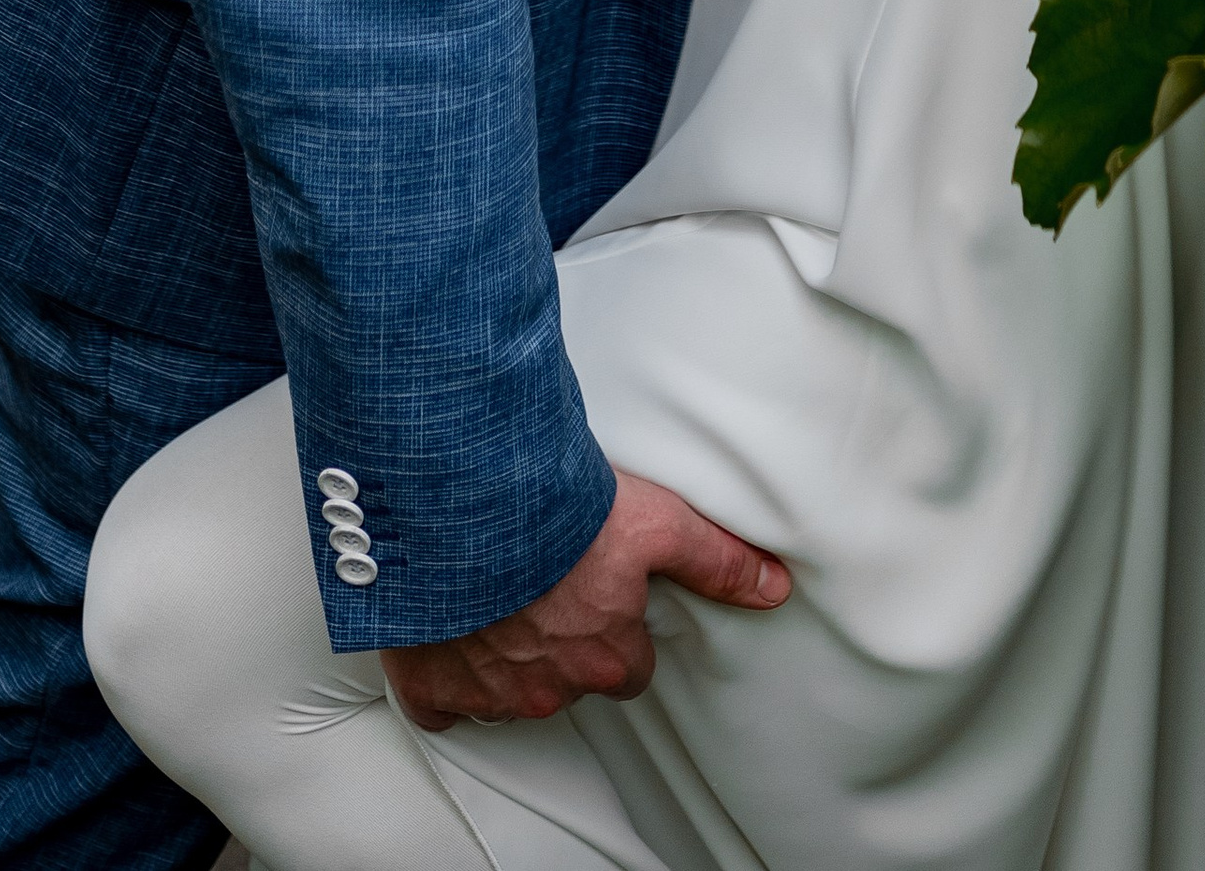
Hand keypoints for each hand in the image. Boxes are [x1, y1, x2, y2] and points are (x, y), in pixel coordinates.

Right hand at [379, 469, 790, 730]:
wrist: (466, 501)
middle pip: (567, 679)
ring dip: (503, 649)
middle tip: (547, 579)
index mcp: (608, 658)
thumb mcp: (658, 521)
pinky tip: (449, 626)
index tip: (598, 590)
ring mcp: (489, 694)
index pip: (628, 666)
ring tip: (497, 584)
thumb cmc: (561, 508)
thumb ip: (717, 559)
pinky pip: (438, 702)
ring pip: (506, 690)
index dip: (615, 626)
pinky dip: (442, 673)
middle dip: (559, 639)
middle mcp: (552, 689)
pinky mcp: (431, 687)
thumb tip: (774, 587)